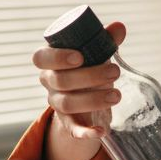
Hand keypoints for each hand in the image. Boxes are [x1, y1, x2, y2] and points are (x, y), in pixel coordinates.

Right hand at [32, 21, 126, 159]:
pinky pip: (73, 130)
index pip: (41, 58)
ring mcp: (57, 104)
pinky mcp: (68, 123)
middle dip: (89, 76)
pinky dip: (86, 133)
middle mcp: (49, 83)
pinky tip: (102, 131)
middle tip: (115, 72)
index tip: (80, 56)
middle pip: (60, 81)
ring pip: (67, 103)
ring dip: (93, 99)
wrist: (87, 98)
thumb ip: (105, 40)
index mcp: (50, 62)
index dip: (58, 57)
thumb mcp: (95, 54)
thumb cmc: (88, 68)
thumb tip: (119, 27)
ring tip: (117, 95)